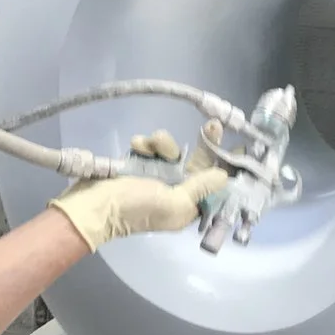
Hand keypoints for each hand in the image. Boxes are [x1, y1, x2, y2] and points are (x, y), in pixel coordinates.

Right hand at [48, 130, 229, 250]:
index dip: (227, 167)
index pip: (215, 185)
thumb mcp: (173, 203)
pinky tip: (136, 147)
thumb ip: (200, 187)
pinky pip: (151, 145)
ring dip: (164, 143)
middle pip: (199, 161)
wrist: (93, 205)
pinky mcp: (140, 160)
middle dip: (205, 144)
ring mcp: (157, 173)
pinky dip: (145, 144)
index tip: (240, 148)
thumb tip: (224, 175)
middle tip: (213, 125)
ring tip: (152, 146)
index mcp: (188, 205)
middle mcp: (177, 188)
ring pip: (173, 148)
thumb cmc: (136, 209)